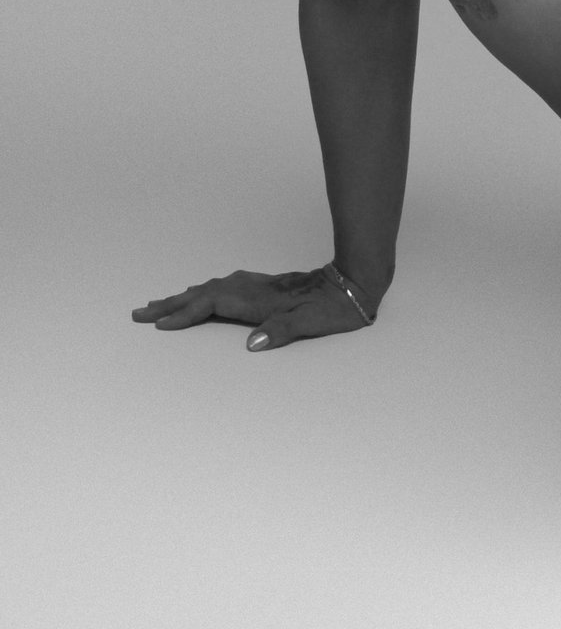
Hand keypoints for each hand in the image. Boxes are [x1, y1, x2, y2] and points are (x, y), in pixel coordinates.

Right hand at [132, 264, 377, 351]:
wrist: (354, 283)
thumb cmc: (333, 308)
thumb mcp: (311, 323)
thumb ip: (281, 332)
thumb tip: (251, 344)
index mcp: (257, 299)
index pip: (211, 305)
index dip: (184, 315)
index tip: (157, 325)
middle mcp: (252, 289)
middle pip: (202, 294)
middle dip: (170, 304)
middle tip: (138, 312)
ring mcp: (257, 286)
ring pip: (210, 289)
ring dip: (183, 297)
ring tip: (158, 305)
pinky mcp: (263, 287)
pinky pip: (221, 288)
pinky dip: (202, 293)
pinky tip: (200, 295)